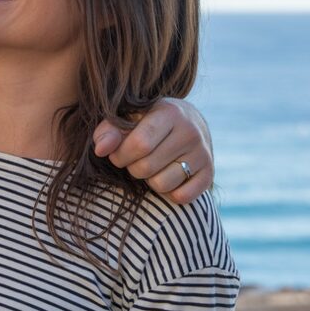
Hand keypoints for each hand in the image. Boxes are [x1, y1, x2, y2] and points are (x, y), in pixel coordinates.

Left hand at [93, 98, 212, 203]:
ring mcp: (203, 154)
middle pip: (147, 167)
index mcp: (169, 113)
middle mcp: (191, 132)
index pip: (140, 144)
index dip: (120, 155)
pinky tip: (168, 176)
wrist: (190, 123)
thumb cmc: (149, 121)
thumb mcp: (128, 118)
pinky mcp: (209, 175)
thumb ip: (109, 131)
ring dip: (149, 181)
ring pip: (162, 185)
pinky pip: (181, 197)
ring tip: (153, 166)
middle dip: (132, 168)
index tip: (116, 154)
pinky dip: (169, 193)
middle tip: (134, 160)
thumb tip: (100, 150)